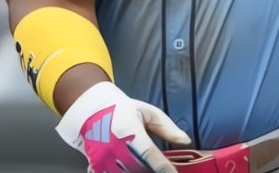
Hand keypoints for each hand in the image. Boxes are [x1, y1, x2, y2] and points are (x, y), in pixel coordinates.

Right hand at [56, 82, 191, 172]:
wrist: (92, 112)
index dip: (163, 167)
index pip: (148, 153)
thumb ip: (167, 128)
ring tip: (148, 168)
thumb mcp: (148, 113)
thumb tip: (186, 141)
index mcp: (128, 130)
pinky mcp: (96, 167)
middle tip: (163, 170)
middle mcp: (113, 146)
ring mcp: (102, 159)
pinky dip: (124, 172)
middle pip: (138, 168)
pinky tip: (131, 168)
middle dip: (153, 171)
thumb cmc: (124, 111)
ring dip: (139, 172)